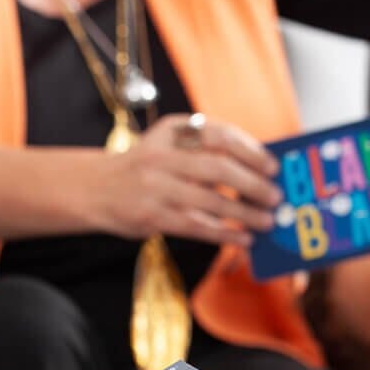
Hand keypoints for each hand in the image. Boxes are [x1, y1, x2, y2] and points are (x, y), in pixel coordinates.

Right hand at [91, 114, 281, 247]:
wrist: (95, 188)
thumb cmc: (143, 168)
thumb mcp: (167, 144)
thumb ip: (203, 148)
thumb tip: (256, 168)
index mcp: (171, 131)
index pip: (220, 135)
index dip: (251, 151)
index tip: (272, 166)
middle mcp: (163, 156)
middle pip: (218, 168)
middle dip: (253, 184)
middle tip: (274, 196)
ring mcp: (156, 187)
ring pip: (211, 200)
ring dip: (245, 213)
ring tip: (266, 220)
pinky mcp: (153, 216)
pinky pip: (197, 226)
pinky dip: (224, 234)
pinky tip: (243, 238)